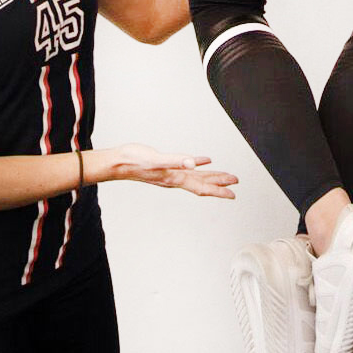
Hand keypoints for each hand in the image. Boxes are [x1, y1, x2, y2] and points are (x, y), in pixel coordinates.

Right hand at [107, 144, 237, 197]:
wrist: (118, 163)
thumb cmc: (135, 160)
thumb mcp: (156, 159)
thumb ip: (176, 161)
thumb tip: (194, 163)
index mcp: (175, 178)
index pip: (202, 187)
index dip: (218, 190)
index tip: (233, 193)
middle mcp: (175, 178)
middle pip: (202, 184)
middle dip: (219, 184)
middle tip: (235, 185)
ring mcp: (170, 175)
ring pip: (196, 178)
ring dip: (211, 177)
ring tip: (224, 176)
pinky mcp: (166, 168)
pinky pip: (186, 168)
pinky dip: (198, 166)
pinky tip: (202, 161)